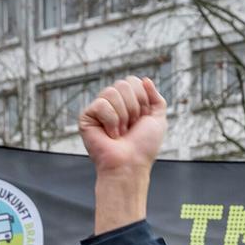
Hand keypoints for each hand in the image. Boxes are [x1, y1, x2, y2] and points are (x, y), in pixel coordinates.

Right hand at [78, 77, 165, 232]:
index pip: (133, 81)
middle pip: (123, 83)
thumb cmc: (143, 148)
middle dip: (133, 107)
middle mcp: (112, 103)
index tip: (141, 120)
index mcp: (128, 102)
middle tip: (130, 127)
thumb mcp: (158, 120)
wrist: (130, 164)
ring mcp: (99, 109)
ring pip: (111, 92)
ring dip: (122, 116)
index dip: (142, 99)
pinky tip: (109, 135)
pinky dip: (110, 121)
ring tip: (120, 132)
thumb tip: (145, 79)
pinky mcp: (86, 116)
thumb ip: (156, 98)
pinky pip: (100, 104)